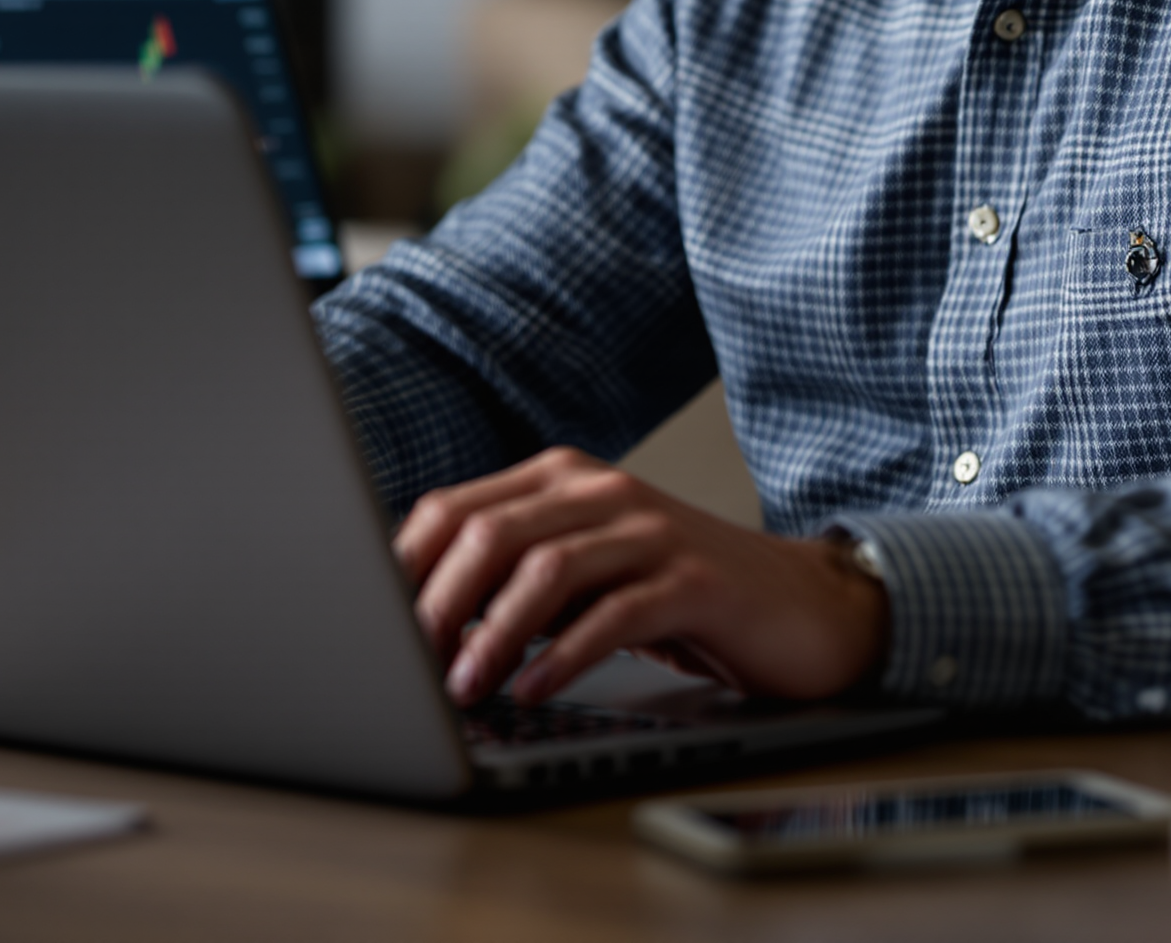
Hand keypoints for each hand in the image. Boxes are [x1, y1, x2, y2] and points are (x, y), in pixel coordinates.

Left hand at [394, 446, 888, 706]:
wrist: (800, 604)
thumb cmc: (675, 594)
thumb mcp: (583, 576)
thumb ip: (512, 581)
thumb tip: (417, 627)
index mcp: (558, 480)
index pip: (452, 508)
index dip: (402, 569)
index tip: (370, 628)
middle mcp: (599, 491)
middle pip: (489, 533)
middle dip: (436, 604)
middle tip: (406, 666)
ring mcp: (649, 530)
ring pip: (546, 568)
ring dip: (491, 634)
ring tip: (462, 688)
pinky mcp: (693, 580)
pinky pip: (614, 614)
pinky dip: (562, 657)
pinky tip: (532, 690)